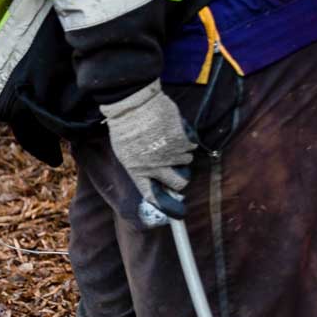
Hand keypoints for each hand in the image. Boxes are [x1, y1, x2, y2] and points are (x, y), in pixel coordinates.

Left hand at [98, 81, 194, 222]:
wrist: (132, 104)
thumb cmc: (125, 126)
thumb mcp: (125, 152)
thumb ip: (140, 166)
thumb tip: (155, 178)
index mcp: (137, 172)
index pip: (153, 195)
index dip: (166, 205)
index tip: (177, 212)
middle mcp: (155, 167)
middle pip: (179, 184)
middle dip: (182, 180)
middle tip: (180, 174)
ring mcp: (170, 154)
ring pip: (186, 163)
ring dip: (181, 154)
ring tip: (168, 141)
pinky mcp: (181, 141)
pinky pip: (191, 146)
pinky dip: (186, 140)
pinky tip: (174, 131)